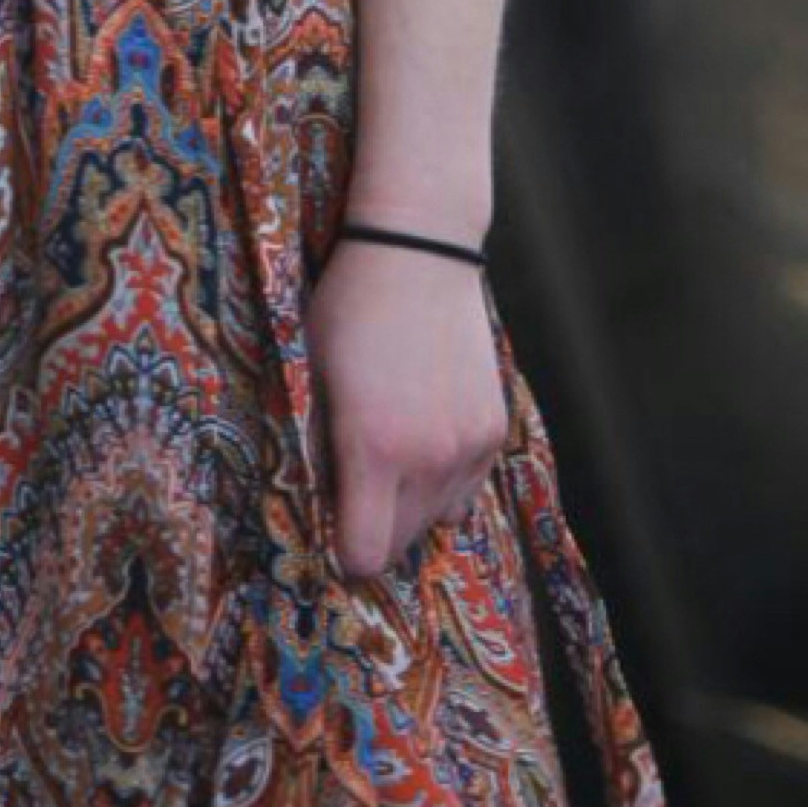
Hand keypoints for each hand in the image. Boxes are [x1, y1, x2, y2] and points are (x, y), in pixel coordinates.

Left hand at [305, 234, 511, 583]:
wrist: (419, 251)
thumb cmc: (350, 308)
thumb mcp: (313, 378)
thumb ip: (321, 451)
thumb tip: (327, 506)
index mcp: (374, 449)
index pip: (364, 555)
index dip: (343, 550)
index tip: (331, 524)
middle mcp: (429, 458)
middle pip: (400, 544)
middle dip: (373, 525)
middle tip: (353, 481)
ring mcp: (469, 446)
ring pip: (436, 519)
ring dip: (411, 505)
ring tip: (391, 454)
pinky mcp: (494, 430)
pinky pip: (466, 488)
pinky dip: (444, 480)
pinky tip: (424, 435)